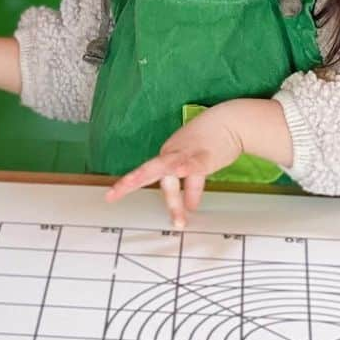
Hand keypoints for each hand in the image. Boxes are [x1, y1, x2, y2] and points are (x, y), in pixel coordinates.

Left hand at [105, 104, 244, 227]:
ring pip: (171, 173)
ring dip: (173, 198)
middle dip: (131, 183)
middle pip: (149, 171)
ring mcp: (187, 154)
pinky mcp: (204, 155)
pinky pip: (194, 165)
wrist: (229, 121)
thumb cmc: (211, 140)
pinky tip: (182, 172)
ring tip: (174, 218)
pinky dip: (187, 170)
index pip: (146, 172)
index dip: (128, 183)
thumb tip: (189, 206)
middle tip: (113, 195)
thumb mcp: (197, 164)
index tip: (110, 196)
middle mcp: (172, 154)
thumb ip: (191, 185)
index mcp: (168, 155)